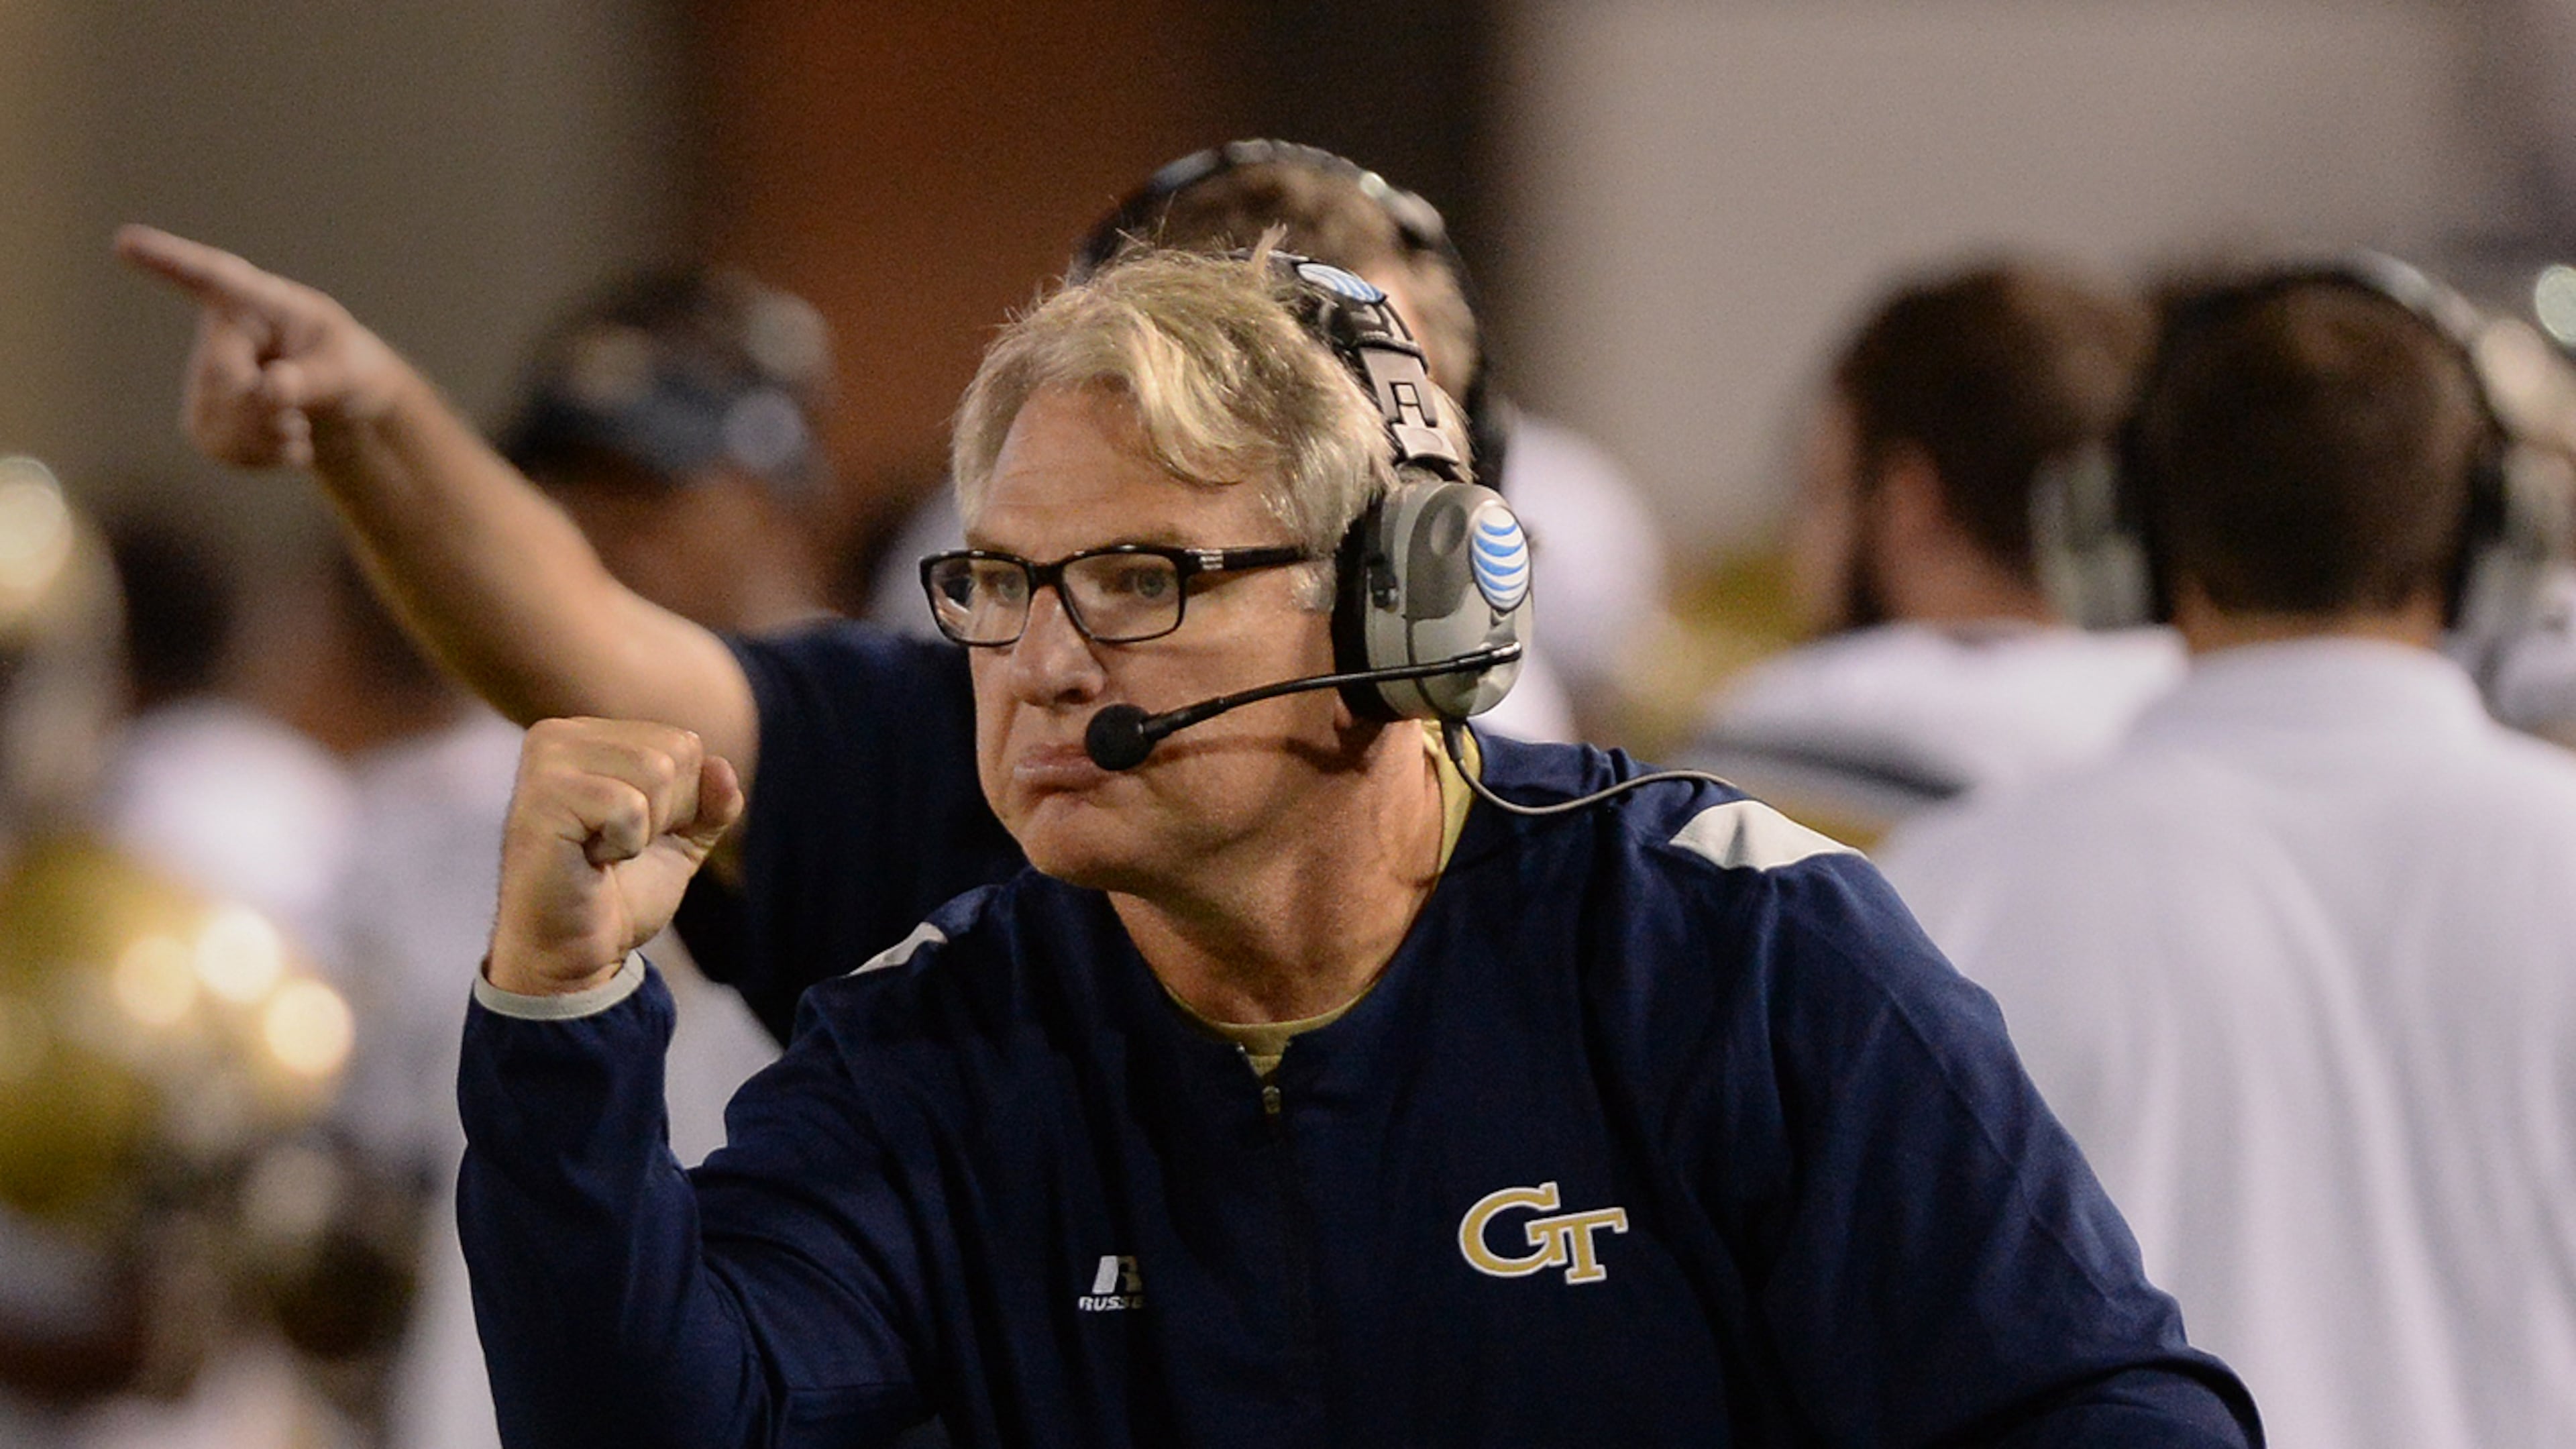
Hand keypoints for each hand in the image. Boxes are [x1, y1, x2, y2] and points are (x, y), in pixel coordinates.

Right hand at [113, 224, 413, 469]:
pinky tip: (281, 443)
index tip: (125, 242)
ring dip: (268, 438)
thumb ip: (315, 379)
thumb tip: (271, 390)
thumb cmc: (348, 369)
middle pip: (222, 381)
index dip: (166, 260)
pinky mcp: (204, 416)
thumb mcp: (349, 369)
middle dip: (267, 410)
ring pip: (219, 421)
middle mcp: (220, 333)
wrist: (343, 410)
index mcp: (256, 301)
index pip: (208, 277)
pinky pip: (220, 448)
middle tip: (300, 417)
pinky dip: (261, 456)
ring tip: (295, 424)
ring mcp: (205, 377)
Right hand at [489, 719, 743, 995]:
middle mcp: (560, 735)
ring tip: (601, 852)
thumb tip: (721, 767)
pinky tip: (587, 859)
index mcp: (590, 736)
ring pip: (657, 771)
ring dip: (644, 831)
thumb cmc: (620, 893)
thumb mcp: (683, 839)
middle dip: (666, 816)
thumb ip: (712, 800)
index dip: (682, 805)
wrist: (575, 952)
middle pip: (675, 753)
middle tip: (616, 848)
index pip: (685, 744)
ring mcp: (546, 760)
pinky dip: (625, 844)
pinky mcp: (543, 795)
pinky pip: (630, 805)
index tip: (632, 835)